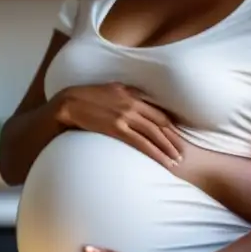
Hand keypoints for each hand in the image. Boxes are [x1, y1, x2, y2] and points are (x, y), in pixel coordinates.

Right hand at [54, 83, 183, 166]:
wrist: (68, 103)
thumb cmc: (86, 98)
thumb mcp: (110, 90)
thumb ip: (127, 95)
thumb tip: (139, 104)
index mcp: (132, 93)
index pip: (158, 112)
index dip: (171, 126)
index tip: (178, 137)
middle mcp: (132, 103)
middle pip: (160, 123)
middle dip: (174, 139)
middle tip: (183, 153)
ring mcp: (125, 116)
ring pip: (154, 134)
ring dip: (168, 149)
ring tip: (176, 161)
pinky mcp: (117, 128)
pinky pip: (142, 143)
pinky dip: (156, 153)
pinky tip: (163, 162)